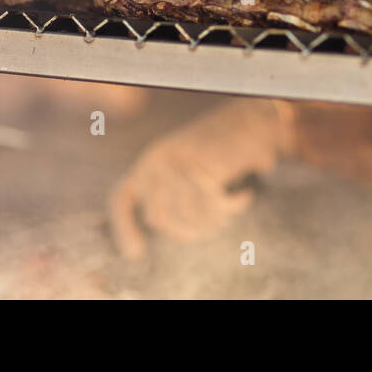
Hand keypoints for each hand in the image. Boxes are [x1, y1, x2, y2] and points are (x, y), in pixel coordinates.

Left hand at [110, 99, 293, 258]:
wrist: (250, 119)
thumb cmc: (221, 152)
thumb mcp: (189, 172)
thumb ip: (171, 197)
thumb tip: (156, 235)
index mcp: (148, 162)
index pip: (121, 199)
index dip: (123, 227)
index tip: (136, 253)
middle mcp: (155, 160)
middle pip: (159, 217)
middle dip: (188, 232)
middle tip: (216, 227)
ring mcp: (176, 160)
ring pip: (188, 214)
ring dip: (214, 220)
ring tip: (232, 211)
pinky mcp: (203, 161)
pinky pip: (212, 203)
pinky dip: (232, 205)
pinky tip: (246, 196)